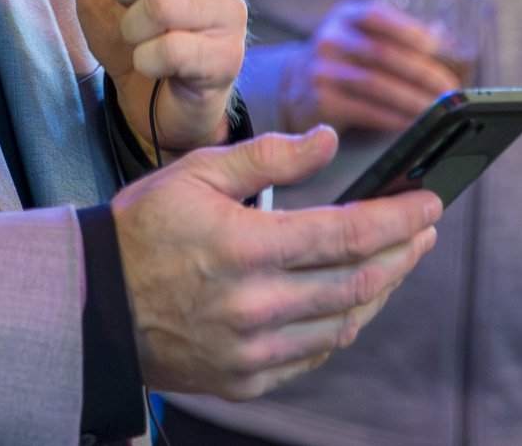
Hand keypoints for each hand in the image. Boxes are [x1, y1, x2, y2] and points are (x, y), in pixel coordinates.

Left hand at [77, 0, 245, 156]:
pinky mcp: (228, 58)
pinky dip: (144, 59)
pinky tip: (152, 62)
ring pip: (165, 3)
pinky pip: (172, 49)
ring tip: (138, 35)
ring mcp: (231, 13)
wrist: (144, 93)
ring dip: (131, 25)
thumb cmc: (130, 25)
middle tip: (123, 0)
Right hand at [115, 127, 440, 399]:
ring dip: (380, 291)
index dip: (398, 218)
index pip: (348, 234)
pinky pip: (313, 357)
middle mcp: (256, 306)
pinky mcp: (246, 379)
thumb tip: (329, 141)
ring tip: (395, 262)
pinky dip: (340, 327)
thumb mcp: (197, 173)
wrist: (92, 303)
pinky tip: (348, 302)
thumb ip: (269, 157)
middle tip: (424, 230)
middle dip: (402, 253)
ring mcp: (253, 350)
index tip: (429, 203)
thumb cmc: (143, 229)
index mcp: (247, 247)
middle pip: (359, 282)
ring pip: (344, 325)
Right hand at [279, 0, 459, 134]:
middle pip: (381, 54)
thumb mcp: (362, 34)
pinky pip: (365, 110)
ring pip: (375, 84)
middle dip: (421, 72)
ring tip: (437, 108)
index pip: (376, 16)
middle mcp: (330, 39)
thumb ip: (398, 36)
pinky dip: (394, 118)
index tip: (436, 46)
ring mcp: (323, 71)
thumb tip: (450, 42)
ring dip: (412, 99)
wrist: (295, 84)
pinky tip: (413, 122)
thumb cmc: (345, 58)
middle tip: (448, 88)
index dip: (407, 29)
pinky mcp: (322, 101)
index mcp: (345, 16)